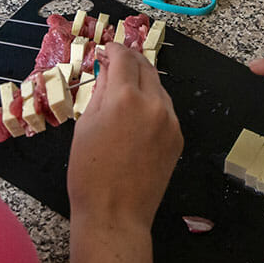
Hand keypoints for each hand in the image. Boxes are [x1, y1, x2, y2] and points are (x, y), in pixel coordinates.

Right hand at [67, 43, 182, 228]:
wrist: (115, 214)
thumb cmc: (89, 173)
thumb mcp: (86, 125)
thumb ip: (101, 90)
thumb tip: (107, 67)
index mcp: (125, 98)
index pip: (124, 58)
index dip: (114, 49)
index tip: (107, 48)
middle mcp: (153, 104)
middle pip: (145, 68)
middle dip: (131, 60)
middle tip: (116, 60)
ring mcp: (169, 121)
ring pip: (158, 87)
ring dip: (143, 81)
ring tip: (126, 86)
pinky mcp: (177, 138)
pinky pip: (165, 109)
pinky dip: (152, 103)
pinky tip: (138, 112)